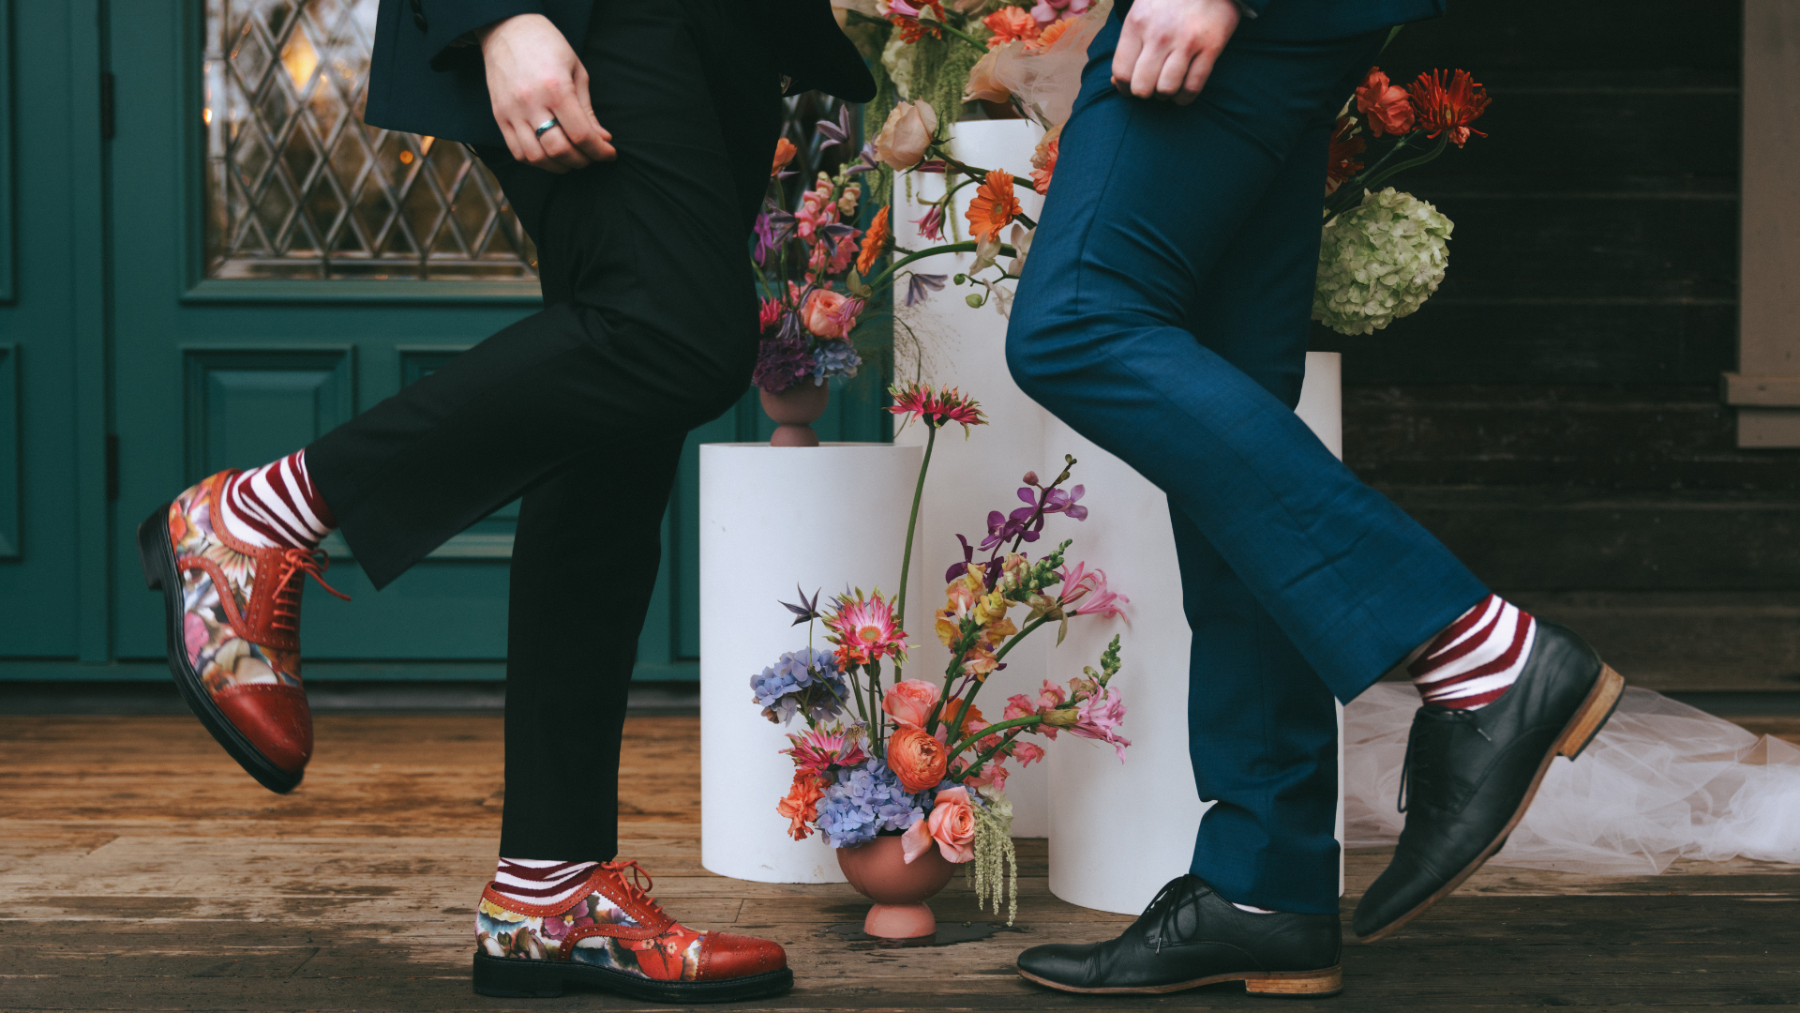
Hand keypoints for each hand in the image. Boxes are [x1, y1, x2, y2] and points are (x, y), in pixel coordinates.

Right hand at [479, 14, 615, 171]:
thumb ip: (587, 110)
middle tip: (591, 156)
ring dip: (558, 165)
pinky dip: (536, 160)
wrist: (509, 29)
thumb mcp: (576, 71)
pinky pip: (517, 151)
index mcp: (556, 88)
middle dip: (582, 160)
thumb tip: (602, 139)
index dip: (599, 151)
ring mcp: (512, 111)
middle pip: (559, 150)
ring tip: (571, 158)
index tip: (609, 153)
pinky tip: (549, 154)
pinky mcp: (499, 115)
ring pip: (536, 157)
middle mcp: (531, 102)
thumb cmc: (548, 46)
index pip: (581, 134)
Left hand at [1111, 0, 1239, 104]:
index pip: (1121, 72)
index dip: (1124, 88)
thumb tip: (1116, 81)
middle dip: (1144, 93)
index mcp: (1137, 23)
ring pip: (1167, 89)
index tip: (1130, 88)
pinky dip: (1185, 96)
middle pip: (1142, 86)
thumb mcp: (1141, 11)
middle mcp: (1160, 34)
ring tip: (1168, 87)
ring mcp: (1186, 41)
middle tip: (1151, 87)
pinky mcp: (1211, 47)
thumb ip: (1128, 44)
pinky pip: (1193, 87)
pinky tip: (1183, 91)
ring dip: (1166, 95)